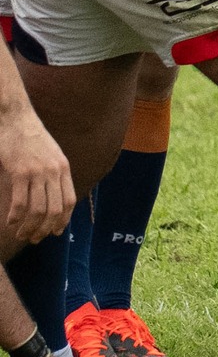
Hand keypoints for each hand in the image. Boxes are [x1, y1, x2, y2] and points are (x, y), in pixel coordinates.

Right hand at [0, 112, 74, 242]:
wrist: (15, 118)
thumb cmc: (29, 137)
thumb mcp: (50, 154)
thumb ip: (53, 173)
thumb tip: (52, 194)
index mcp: (63, 168)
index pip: (69, 201)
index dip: (62, 220)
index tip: (54, 232)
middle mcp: (54, 171)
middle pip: (55, 209)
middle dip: (45, 229)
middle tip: (34, 239)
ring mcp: (37, 172)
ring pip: (38, 209)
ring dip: (29, 227)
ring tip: (20, 234)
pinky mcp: (20, 171)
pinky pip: (20, 201)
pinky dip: (16, 216)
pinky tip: (10, 222)